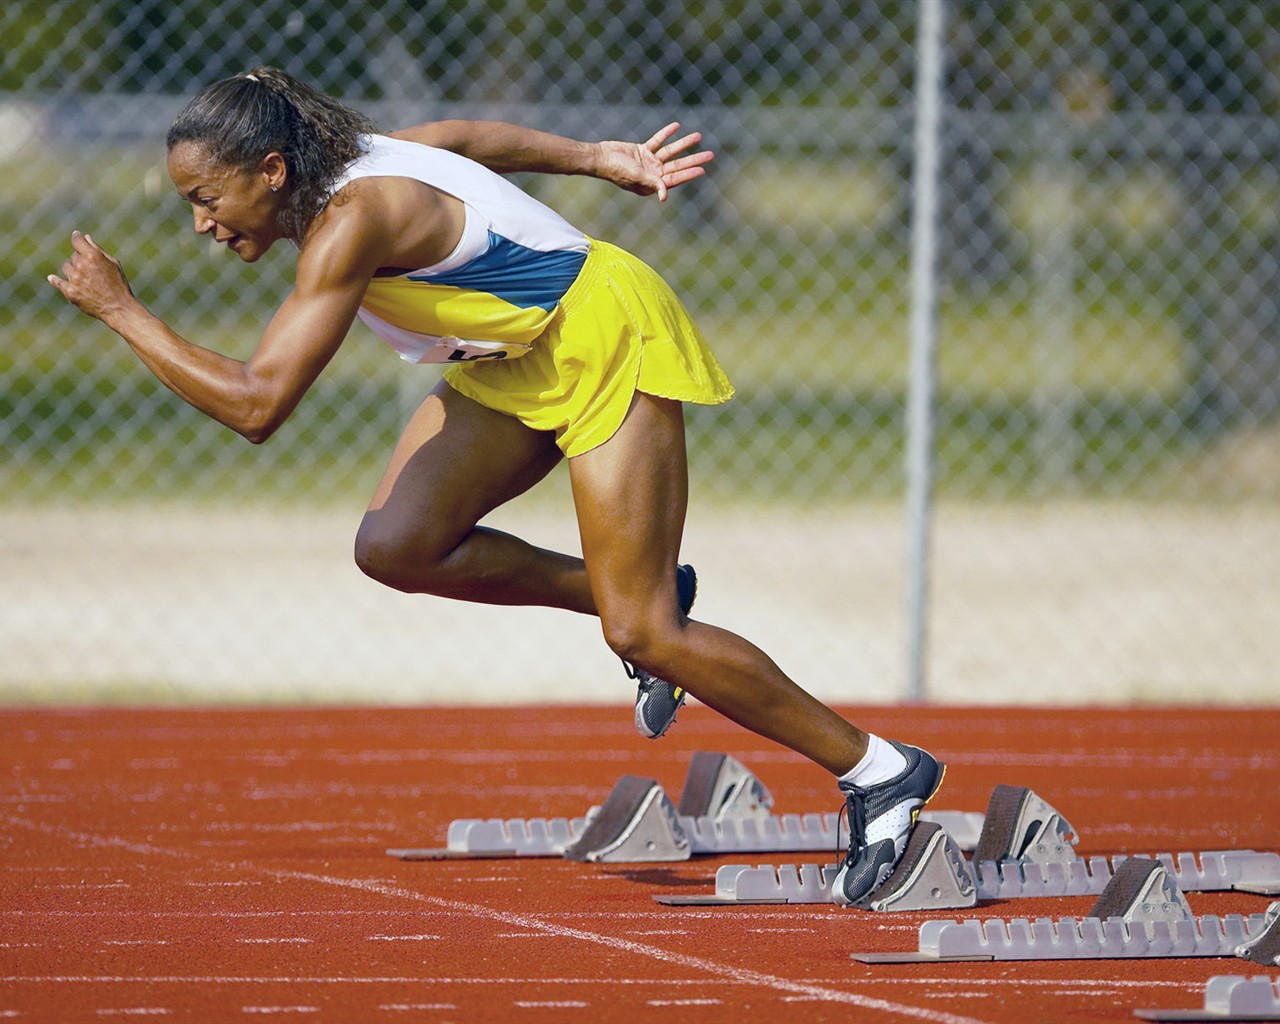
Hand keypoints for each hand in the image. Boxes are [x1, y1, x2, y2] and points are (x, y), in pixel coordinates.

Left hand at [48, 231, 137, 324]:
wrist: (119, 308)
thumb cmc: (119, 285)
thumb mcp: (113, 264)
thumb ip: (98, 250)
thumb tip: (86, 237)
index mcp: (93, 256)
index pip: (77, 240)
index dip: (77, 237)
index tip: (77, 236)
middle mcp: (82, 265)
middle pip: (74, 256)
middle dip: (81, 260)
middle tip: (93, 271)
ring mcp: (74, 279)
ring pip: (66, 267)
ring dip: (73, 270)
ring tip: (85, 280)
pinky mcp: (70, 292)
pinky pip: (57, 282)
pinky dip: (55, 280)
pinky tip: (52, 278)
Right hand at [596, 123, 713, 200]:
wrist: (601, 157)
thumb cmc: (616, 170)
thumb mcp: (637, 177)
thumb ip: (653, 184)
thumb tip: (665, 196)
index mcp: (652, 185)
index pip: (674, 179)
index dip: (689, 173)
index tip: (702, 169)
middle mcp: (652, 175)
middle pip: (677, 166)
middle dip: (693, 159)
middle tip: (710, 155)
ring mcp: (648, 162)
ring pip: (670, 152)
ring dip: (684, 144)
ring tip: (698, 136)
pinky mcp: (642, 150)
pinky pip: (658, 141)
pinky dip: (666, 134)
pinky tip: (677, 126)